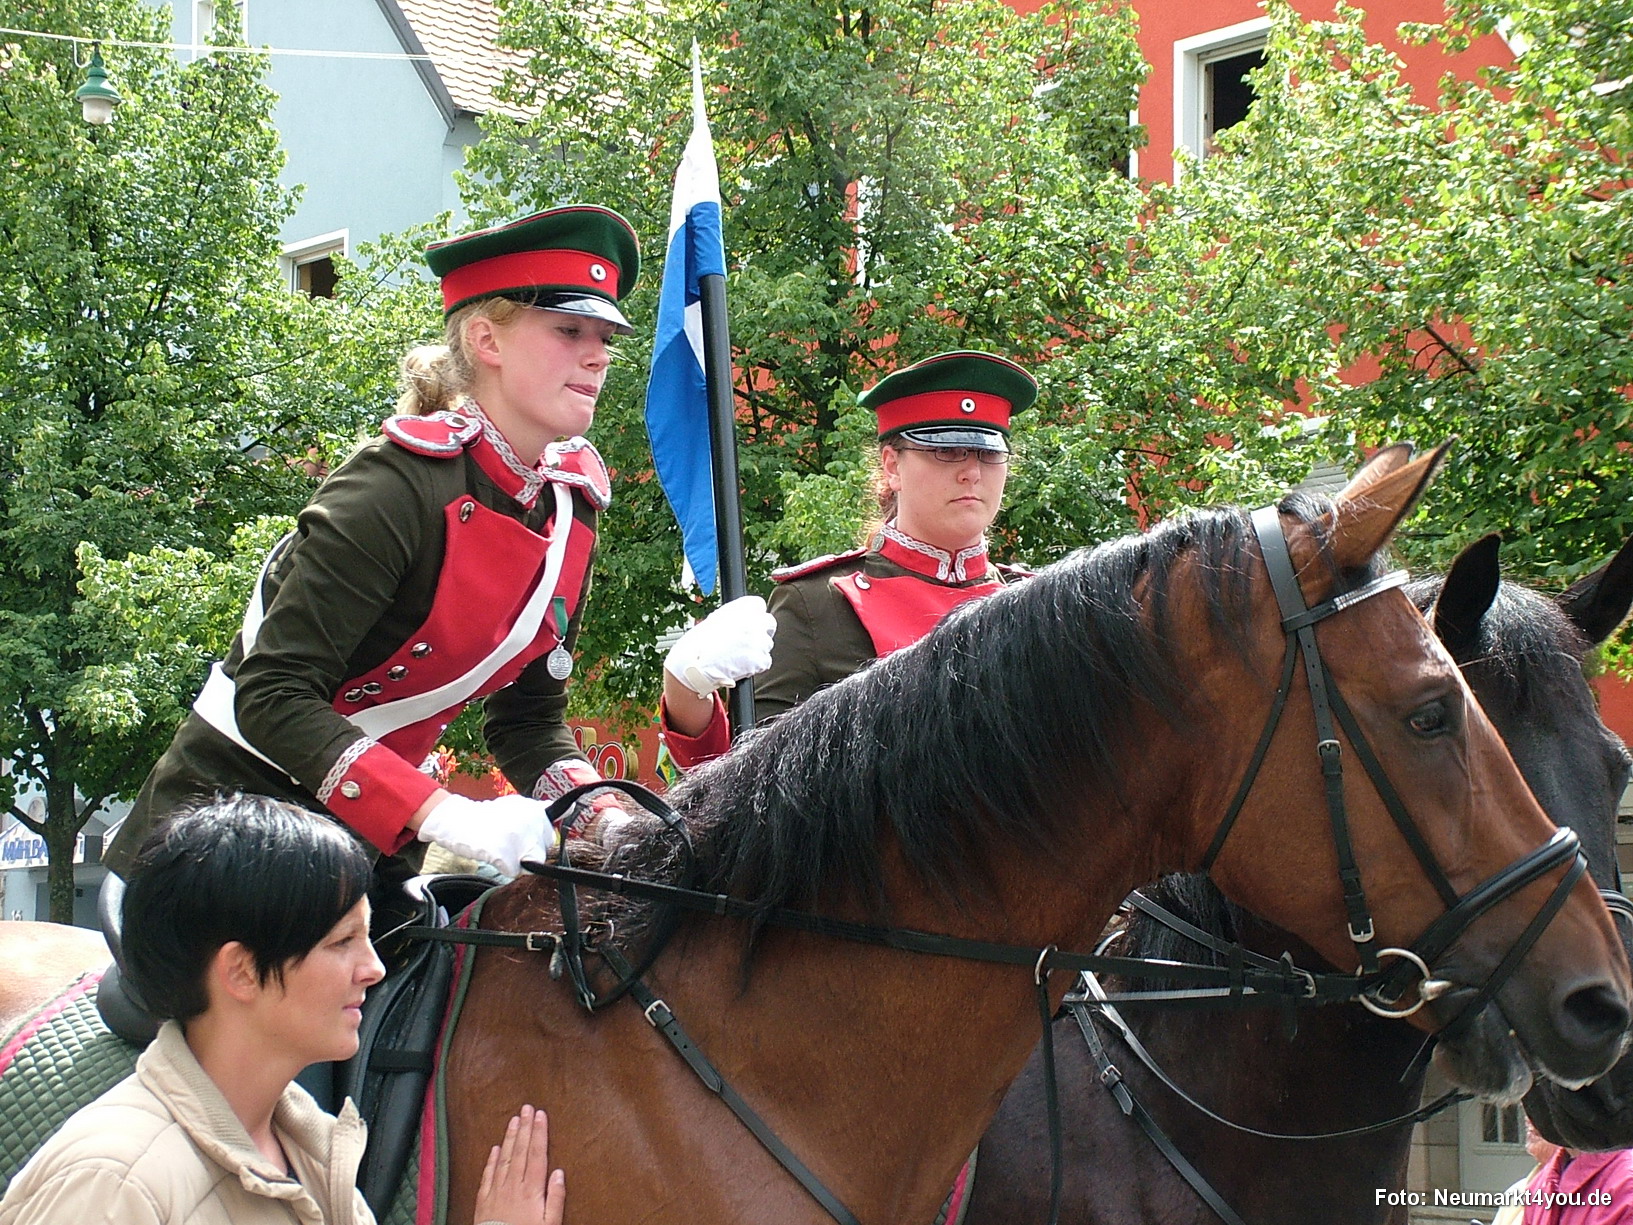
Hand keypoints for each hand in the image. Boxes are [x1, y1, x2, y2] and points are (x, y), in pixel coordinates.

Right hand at [415, 794, 557, 877]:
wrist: (457, 820)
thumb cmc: (488, 817)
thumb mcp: (518, 806)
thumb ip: (542, 812)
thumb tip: (573, 806)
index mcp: (537, 810)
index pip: (549, 837)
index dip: (534, 842)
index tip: (520, 838)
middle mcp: (533, 822)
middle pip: (541, 852)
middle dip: (527, 852)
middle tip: (505, 840)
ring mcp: (520, 838)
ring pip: (531, 864)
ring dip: (516, 861)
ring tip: (499, 846)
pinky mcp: (507, 853)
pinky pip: (513, 871)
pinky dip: (502, 867)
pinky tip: (492, 853)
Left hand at [474, 1105, 563, 1224]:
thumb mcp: (550, 1224)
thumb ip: (556, 1198)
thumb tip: (559, 1172)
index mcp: (532, 1190)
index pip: (536, 1154)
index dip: (539, 1133)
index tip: (540, 1115)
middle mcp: (514, 1185)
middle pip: (520, 1151)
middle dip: (525, 1127)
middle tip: (527, 1108)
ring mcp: (497, 1191)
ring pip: (504, 1158)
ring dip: (509, 1137)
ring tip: (513, 1120)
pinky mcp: (484, 1199)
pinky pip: (487, 1174)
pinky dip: (491, 1159)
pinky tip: (494, 1147)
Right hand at [663, 595, 776, 698]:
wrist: (694, 664)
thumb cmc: (700, 642)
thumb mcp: (717, 618)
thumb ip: (736, 616)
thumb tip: (745, 618)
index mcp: (744, 607)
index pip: (760, 606)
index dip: (754, 616)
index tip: (750, 624)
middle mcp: (756, 621)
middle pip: (769, 624)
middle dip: (762, 632)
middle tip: (748, 641)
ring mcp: (760, 641)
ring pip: (767, 645)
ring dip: (757, 650)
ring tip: (737, 656)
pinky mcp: (761, 659)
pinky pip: (765, 662)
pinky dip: (755, 666)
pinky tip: (739, 665)